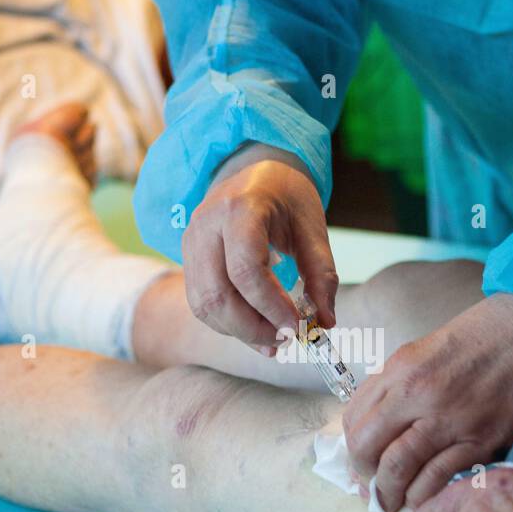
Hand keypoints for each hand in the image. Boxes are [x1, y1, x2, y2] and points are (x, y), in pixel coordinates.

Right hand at [181, 143, 337, 352]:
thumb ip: (321, 274)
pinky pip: (201, 303)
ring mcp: (190, 243)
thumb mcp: (312, 227)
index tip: (297, 326)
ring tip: (273, 340)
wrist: (253, 170)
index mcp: (240, 208)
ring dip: (238, 331)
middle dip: (252, 328)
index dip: (270, 305)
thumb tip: (325, 323)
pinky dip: (227, 323)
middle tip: (285, 340)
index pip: (245, 269)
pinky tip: (254, 328)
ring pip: (204, 305)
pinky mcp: (187, 259)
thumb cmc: (286, 197)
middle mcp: (206, 225)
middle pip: (217, 294)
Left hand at [342, 288, 512, 511]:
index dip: (351, 448)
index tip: (360, 462)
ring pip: (398, 468)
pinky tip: (422, 499)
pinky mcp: (482, 439)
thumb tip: (378, 423)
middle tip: (372, 487)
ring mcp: (450, 418)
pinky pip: (439, 478)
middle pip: (367, 447)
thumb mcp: (428, 349)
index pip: (355, 419)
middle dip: (364, 474)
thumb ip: (400, 384)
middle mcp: (418, 394)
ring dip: (389, 492)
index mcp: (401, 369)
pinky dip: (424, 495)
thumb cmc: (487, 336)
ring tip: (391, 503)